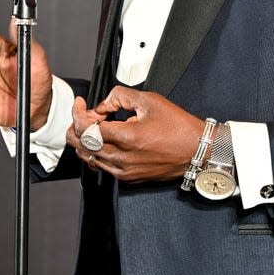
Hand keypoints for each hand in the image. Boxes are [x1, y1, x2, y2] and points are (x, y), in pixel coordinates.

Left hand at [67, 86, 203, 182]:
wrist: (198, 151)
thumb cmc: (179, 128)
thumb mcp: (150, 100)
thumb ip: (120, 96)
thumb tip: (103, 104)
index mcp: (128, 138)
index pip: (86, 128)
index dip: (77, 113)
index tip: (80, 104)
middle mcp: (123, 158)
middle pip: (82, 145)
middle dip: (75, 127)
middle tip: (84, 115)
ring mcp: (125, 171)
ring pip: (89, 157)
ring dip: (85, 140)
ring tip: (96, 127)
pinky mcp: (130, 178)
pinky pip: (103, 166)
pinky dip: (98, 152)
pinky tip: (106, 141)